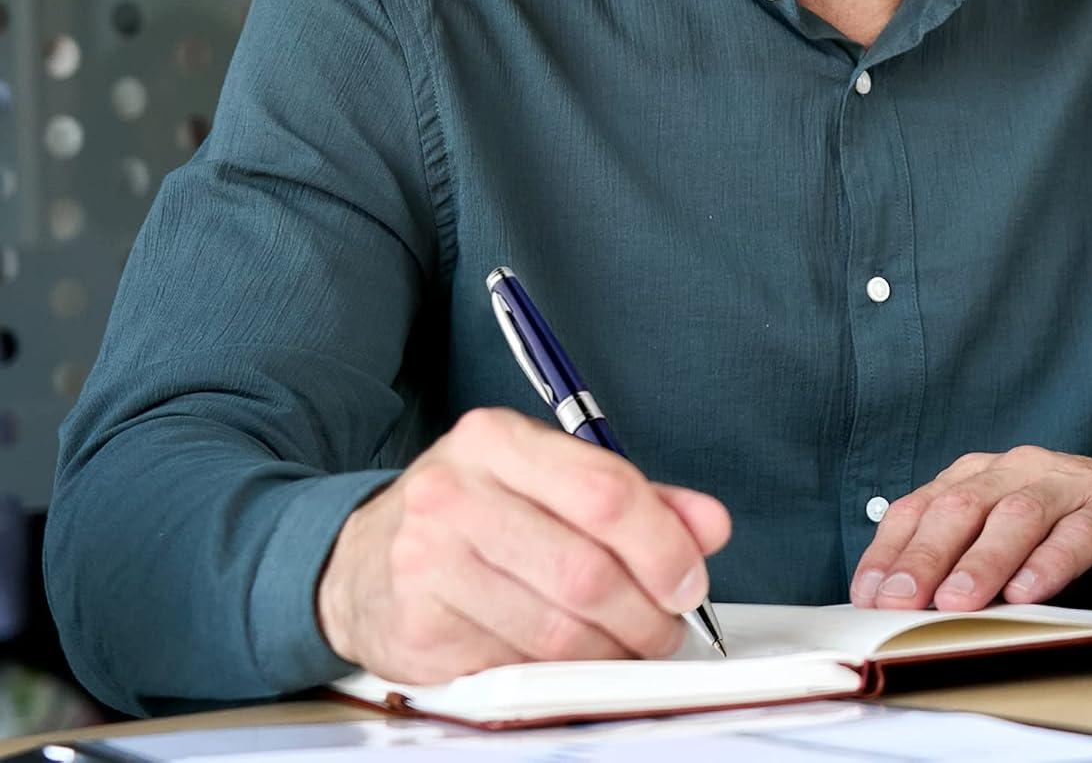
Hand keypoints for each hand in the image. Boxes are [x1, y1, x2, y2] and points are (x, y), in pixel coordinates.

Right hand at [316, 408, 731, 681]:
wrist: (359, 561)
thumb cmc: (472, 516)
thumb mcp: (547, 482)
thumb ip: (635, 499)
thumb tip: (708, 524)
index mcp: (496, 439)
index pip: (605, 490)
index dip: (664, 544)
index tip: (689, 578)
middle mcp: (455, 492)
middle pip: (587, 569)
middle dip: (646, 613)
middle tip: (665, 629)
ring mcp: (428, 562)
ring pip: (558, 629)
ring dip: (612, 653)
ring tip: (625, 647)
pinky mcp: (418, 628)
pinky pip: (519, 667)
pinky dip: (561, 675)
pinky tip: (567, 660)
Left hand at [850, 447, 1091, 610]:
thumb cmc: (1082, 528)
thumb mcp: (1015, 541)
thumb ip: (968, 560)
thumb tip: (909, 607)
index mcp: (983, 476)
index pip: (922, 505)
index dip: (891, 549)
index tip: (868, 592)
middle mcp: (1018, 471)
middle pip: (961, 507)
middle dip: (924, 557)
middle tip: (900, 602)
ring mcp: (1066, 484)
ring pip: (1015, 516)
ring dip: (981, 562)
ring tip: (956, 603)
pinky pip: (1077, 534)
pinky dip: (1049, 563)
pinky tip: (1029, 592)